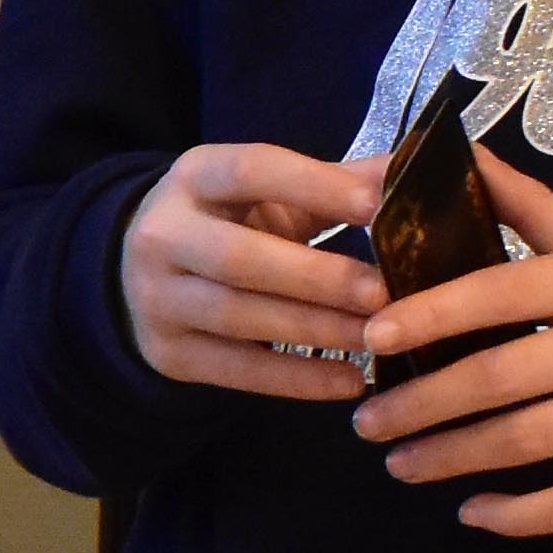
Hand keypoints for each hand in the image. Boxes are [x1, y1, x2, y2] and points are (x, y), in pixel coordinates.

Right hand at [122, 142, 381, 395]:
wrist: (138, 274)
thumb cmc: (229, 224)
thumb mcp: (270, 192)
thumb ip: (337, 183)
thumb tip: (414, 172)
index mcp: (194, 177)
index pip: (251, 171)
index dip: (313, 186)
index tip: (376, 206)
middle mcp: (163, 235)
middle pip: (240, 258)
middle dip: (317, 278)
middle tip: (383, 294)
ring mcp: (157, 299)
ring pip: (240, 317)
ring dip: (315, 331)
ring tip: (376, 338)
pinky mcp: (168, 353)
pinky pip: (238, 371)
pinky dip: (298, 380)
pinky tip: (350, 381)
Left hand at [347, 152, 552, 534]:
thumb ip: (522, 204)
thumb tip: (444, 150)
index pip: (503, 292)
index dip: (432, 314)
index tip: (371, 337)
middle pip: (503, 377)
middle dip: (423, 404)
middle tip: (366, 421)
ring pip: (530, 442)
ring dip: (452, 458)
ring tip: (399, 463)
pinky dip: (521, 515)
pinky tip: (473, 512)